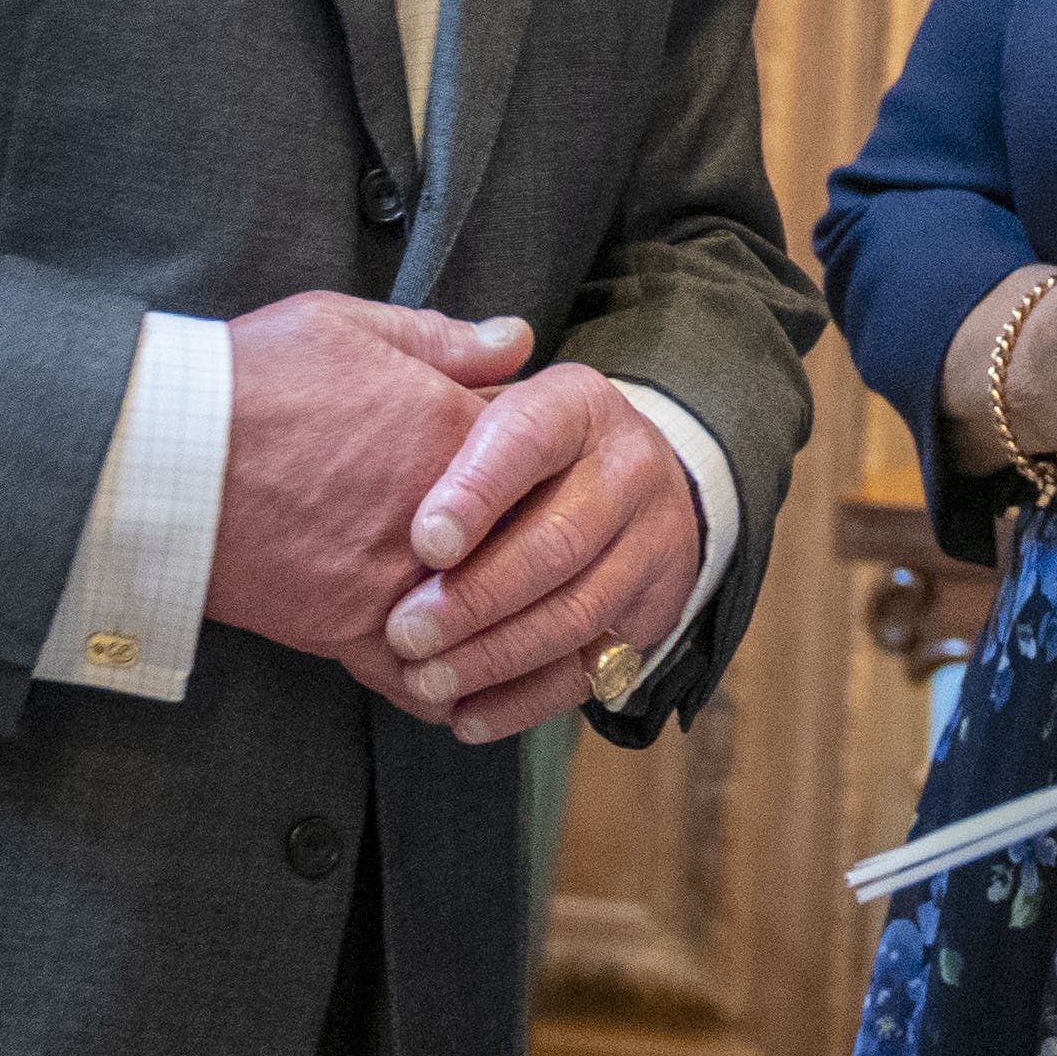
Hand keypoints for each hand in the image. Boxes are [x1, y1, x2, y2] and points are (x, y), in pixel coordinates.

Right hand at [213, 295, 533, 714]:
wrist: (161, 459)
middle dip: (537, 549)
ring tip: (508, 623)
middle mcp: (447, 518)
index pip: (545, 460)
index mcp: (455, 432)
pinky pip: (428, 681)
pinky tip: (457, 677)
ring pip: (494, 625)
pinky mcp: (353, 634)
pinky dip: (451, 684)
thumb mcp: (345, 326)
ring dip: (506, 626)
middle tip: (528, 550)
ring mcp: (402, 583)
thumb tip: (516, 340)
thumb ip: (441, 339)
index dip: (540, 466)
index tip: (526, 470)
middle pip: (535, 547)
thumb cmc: (247, 382)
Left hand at [381, 361, 705, 742]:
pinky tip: (466, 718)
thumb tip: (501, 337)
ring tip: (425, 681)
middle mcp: (629, 471)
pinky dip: (526, 701)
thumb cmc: (521, 438)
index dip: (478, 491)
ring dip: (496, 656)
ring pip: (576, 612)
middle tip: (405, 633)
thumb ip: (459, 361)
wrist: (631, 477)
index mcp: (578, 406)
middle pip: (558, 542)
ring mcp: (651, 546)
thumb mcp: (493, 388)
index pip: (531, 441)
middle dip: (477, 597)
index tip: (423, 541)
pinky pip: (591, 669)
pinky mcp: (652, 613)